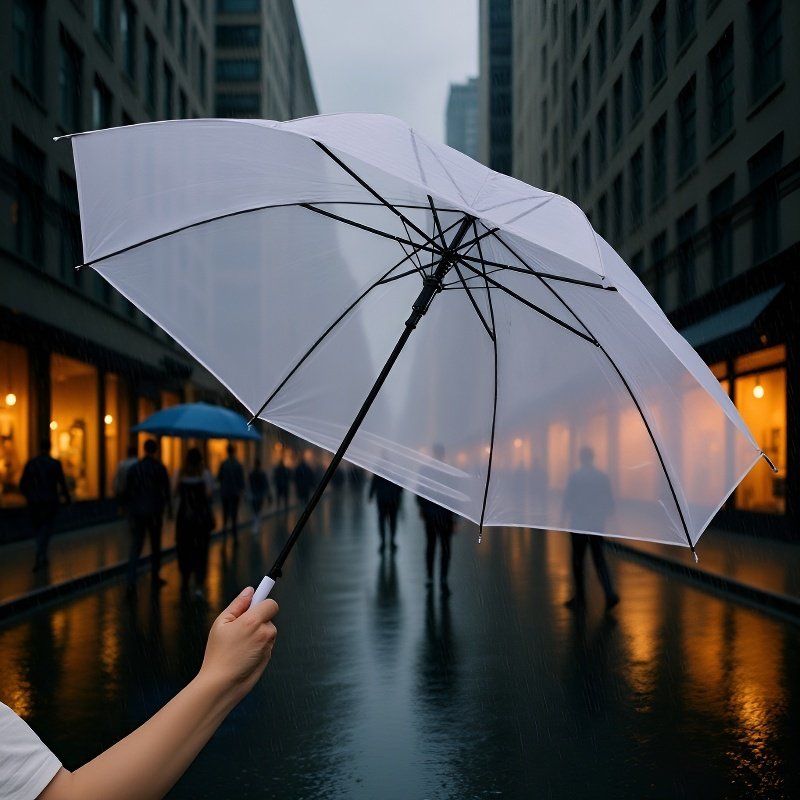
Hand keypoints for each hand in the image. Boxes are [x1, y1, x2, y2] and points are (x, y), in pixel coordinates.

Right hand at [199, 588, 277, 704]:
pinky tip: (243, 654)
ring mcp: (268, 647)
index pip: (271, 603)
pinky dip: (258, 647)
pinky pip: (265, 646)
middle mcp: (265, 633)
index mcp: (253, 621)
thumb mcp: (221, 623)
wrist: (221, 683)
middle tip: (239, 627)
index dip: (263, 602)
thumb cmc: (218, 654)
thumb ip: (237, 605)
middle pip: (268, 618)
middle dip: (258, 619)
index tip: (260, 598)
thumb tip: (249, 591)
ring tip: (239, 644)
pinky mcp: (268, 658)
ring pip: (267, 633)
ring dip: (258, 634)